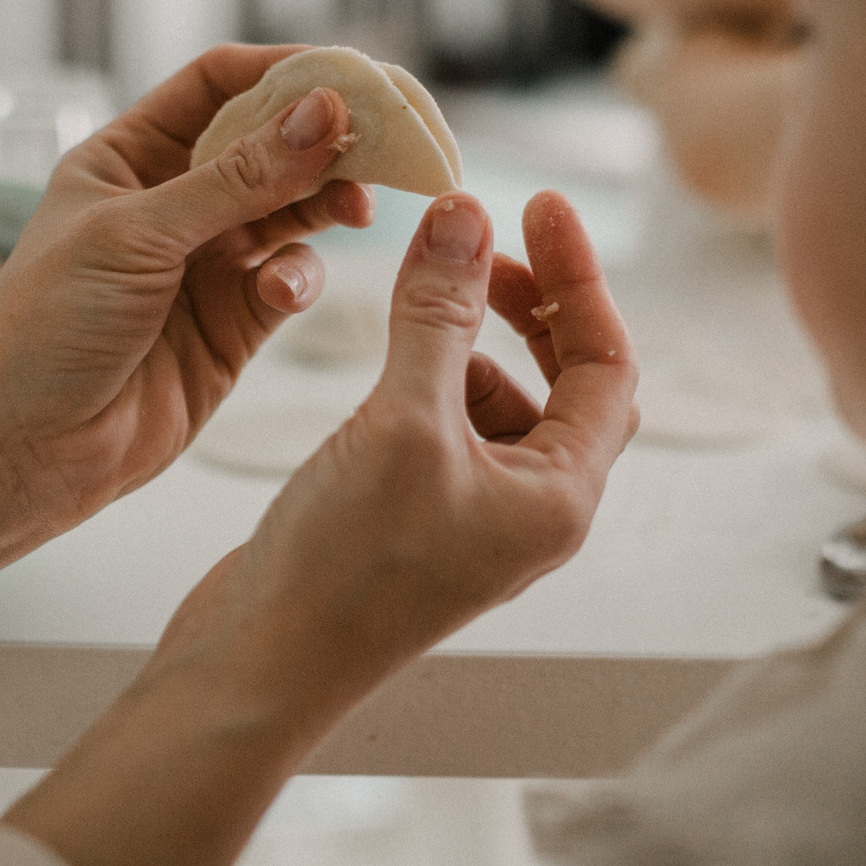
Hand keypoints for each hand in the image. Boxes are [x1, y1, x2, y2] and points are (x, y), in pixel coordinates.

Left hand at [0, 44, 372, 588]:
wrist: (19, 452)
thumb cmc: (45, 329)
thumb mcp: (136, 235)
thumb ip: (238, 178)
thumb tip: (324, 111)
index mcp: (127, 157)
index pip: (217, 85)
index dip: (283, 72)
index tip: (351, 76)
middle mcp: (169, 203)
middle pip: (268, 146)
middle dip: (324, 141)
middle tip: (385, 141)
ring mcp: (204, 265)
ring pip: (290, 212)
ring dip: (326, 204)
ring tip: (357, 208)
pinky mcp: (232, 325)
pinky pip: (289, 280)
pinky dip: (298, 277)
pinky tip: (283, 290)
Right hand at [155, 188, 639, 714]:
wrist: (258, 664)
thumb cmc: (343, 566)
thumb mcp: (401, 420)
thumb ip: (437, 312)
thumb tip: (466, 214)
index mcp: (559, 496)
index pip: (608, 362)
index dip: (579, 276)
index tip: (539, 201)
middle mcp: (530, 507)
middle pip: (566, 377)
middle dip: (532, 299)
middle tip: (483, 232)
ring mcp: (473, 514)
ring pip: (502, 396)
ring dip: (473, 331)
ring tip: (421, 285)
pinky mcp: (418, 514)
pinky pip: (448, 421)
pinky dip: (430, 369)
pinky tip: (387, 348)